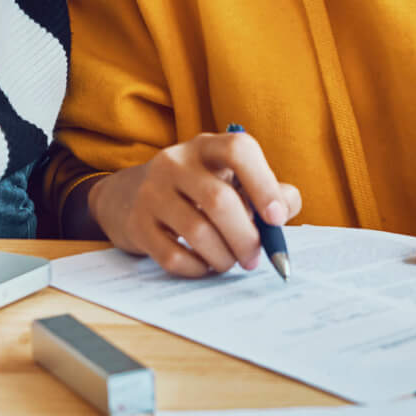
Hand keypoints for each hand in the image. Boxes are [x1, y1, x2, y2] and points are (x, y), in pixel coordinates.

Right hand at [88, 132, 302, 278]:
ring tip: (229, 262)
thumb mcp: (229, 179)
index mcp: (206, 146)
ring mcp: (151, 192)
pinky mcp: (136, 224)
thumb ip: (267, 191)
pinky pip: (173, 256)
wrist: (128, 196)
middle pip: (219, 201)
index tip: (278, 218)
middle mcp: (175, 162)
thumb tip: (286, 209)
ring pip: (197, 232)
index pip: (238, 149)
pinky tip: (203, 265)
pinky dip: (197, 268)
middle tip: (254, 259)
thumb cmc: (196, 190)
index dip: (263, 184)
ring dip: (223, 257)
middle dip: (246, 238)